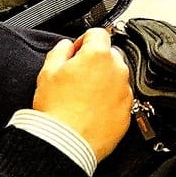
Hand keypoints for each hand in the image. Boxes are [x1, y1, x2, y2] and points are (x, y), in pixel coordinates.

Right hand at [33, 28, 130, 162]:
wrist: (66, 143)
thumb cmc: (57, 110)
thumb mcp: (48, 72)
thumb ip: (60, 50)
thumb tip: (67, 45)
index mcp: (98, 55)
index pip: (98, 33)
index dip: (83, 40)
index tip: (76, 52)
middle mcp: (117, 71)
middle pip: (109, 55)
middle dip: (94, 61)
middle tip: (76, 76)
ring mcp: (124, 92)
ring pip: (115, 78)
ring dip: (103, 81)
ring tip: (83, 97)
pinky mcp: (127, 112)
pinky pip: (119, 99)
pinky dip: (109, 101)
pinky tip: (91, 110)